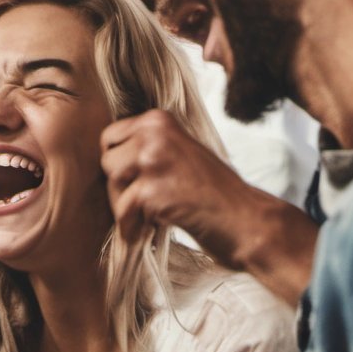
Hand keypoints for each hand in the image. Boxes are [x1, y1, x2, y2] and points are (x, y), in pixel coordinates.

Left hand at [101, 110, 260, 268]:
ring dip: (125, 207)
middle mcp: (154, 133)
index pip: (110, 137)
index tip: (134, 181)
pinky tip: (149, 232)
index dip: (118, 163)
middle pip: (107, 161)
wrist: (246, 219)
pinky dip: (132, 228)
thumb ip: (146, 147)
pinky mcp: (151, 189)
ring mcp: (152, 160)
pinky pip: (123, 211)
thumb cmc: (212, 191)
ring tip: (149, 217)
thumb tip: (105, 155)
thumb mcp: (178, 153)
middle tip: (145, 204)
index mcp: (158, 119)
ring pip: (112, 184)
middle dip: (120, 187)